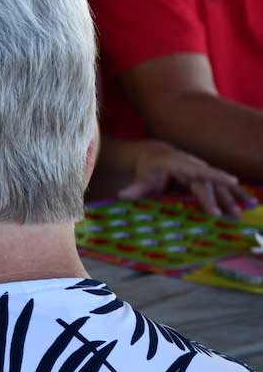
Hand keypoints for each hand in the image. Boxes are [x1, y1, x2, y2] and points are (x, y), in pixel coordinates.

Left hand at [118, 139, 254, 216]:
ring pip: (220, 186)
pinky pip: (224, 186)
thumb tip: (121, 195)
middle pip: (210, 185)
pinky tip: (250, 203)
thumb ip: (134, 188)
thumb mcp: (141, 178)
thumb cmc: (148, 169)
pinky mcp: (207, 177)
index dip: (215, 179)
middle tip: (225, 216)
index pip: (200, 173)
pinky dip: (237, 193)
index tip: (228, 185)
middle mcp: (196, 166)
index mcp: (182, 165)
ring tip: (241, 213)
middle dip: (218, 200)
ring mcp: (204, 171)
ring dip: (232, 199)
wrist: (156, 155)